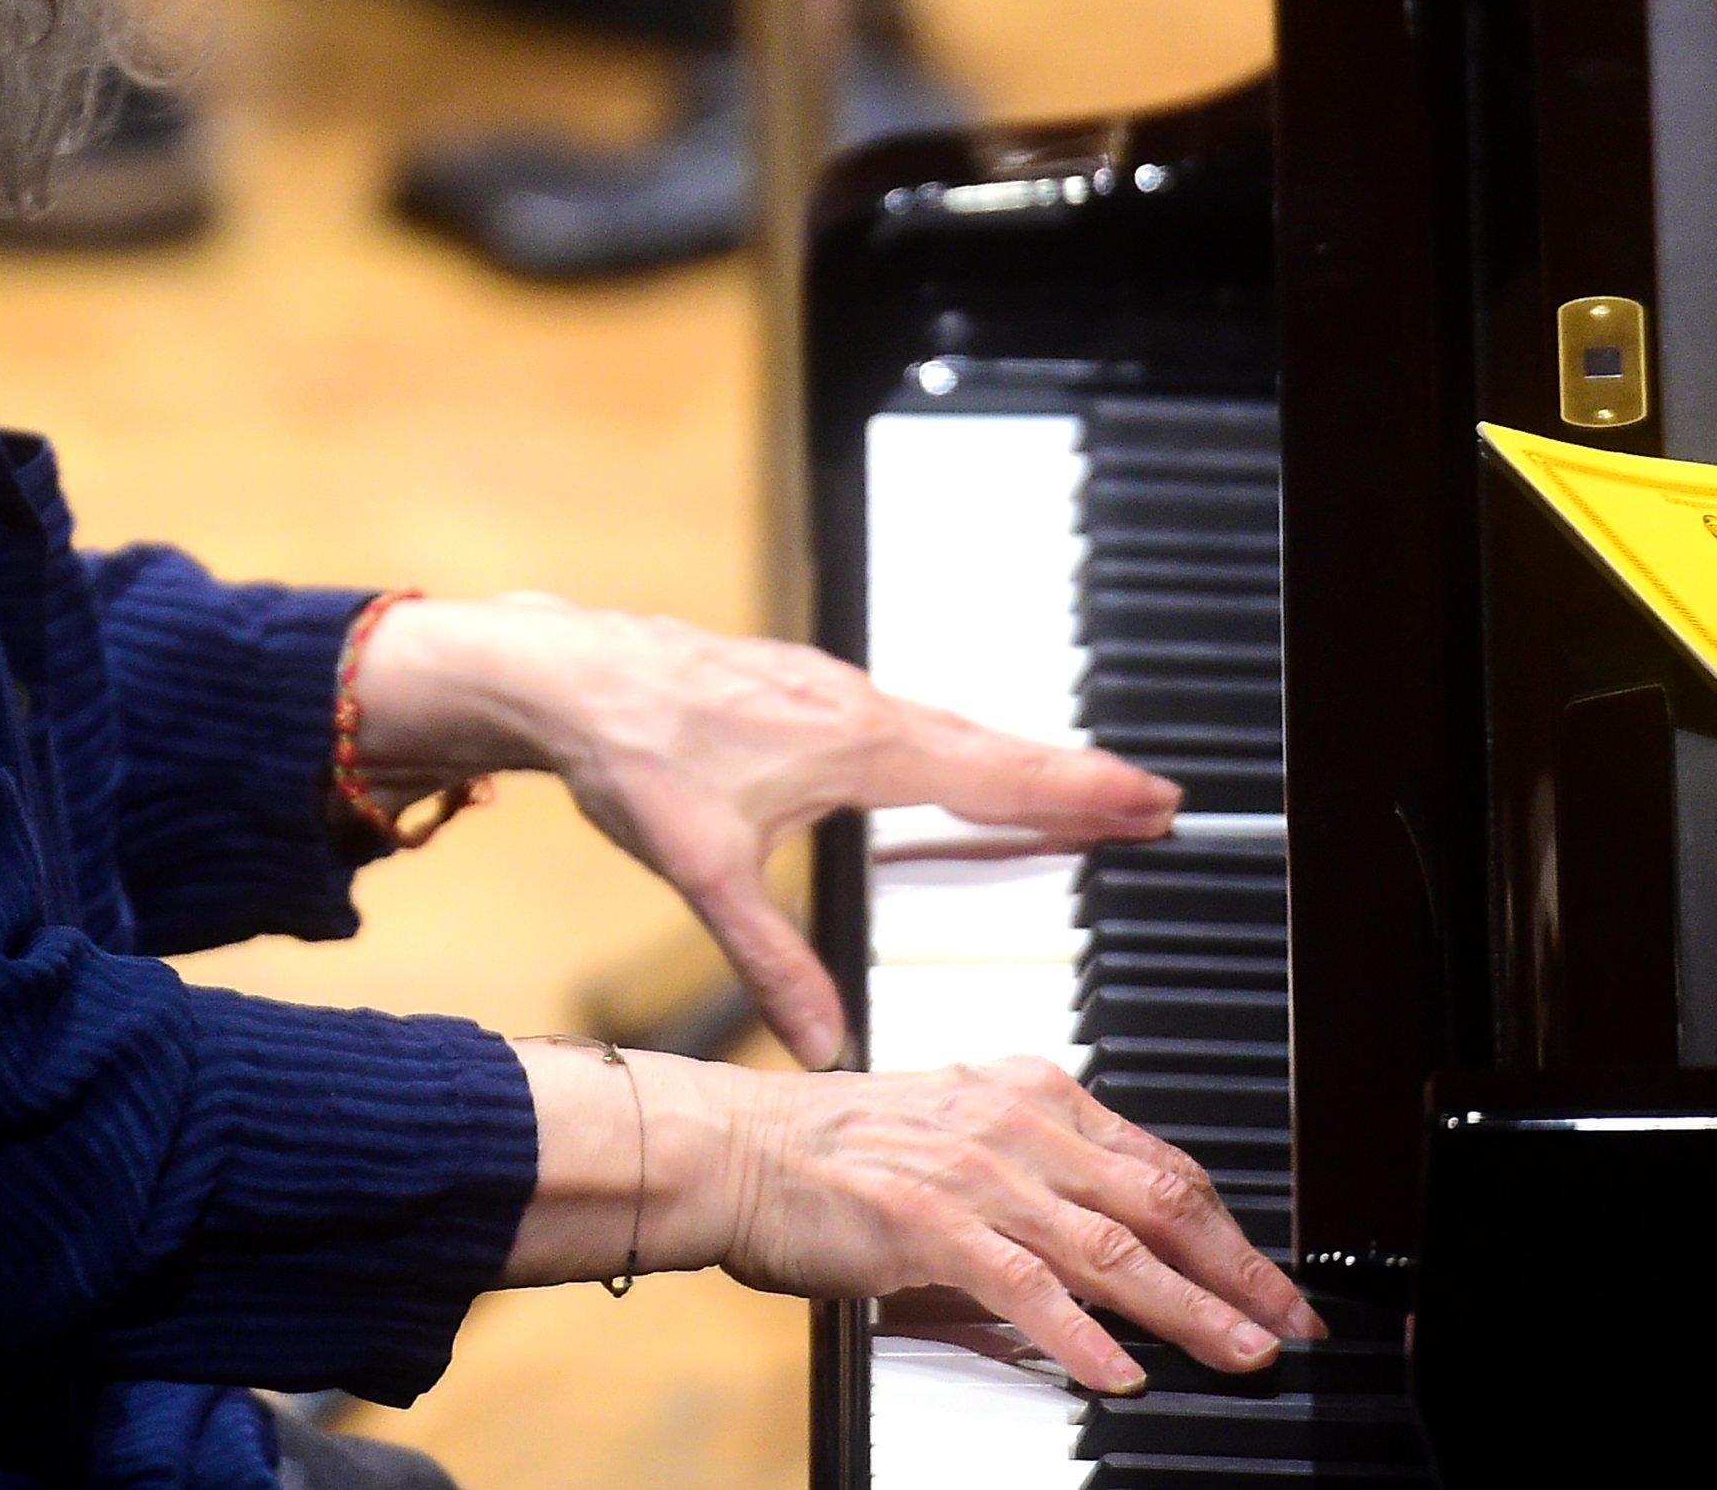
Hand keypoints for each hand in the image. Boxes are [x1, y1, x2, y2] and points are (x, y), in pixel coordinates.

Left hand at [349, 598, 1178, 1065]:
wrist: (564, 673)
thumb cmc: (633, 755)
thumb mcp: (706, 872)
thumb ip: (772, 962)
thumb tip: (822, 1044)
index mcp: (856, 746)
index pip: (993, 774)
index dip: (1074, 792)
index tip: (1149, 799)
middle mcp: (855, 707)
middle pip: (989, 744)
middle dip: (1072, 774)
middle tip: (1152, 797)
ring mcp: (828, 689)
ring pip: (945, 727)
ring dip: (1015, 755)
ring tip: (1074, 786)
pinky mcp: (797, 686)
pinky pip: (904, 715)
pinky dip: (954, 740)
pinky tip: (952, 758)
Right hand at [505, 1043, 1321, 1393]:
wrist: (734, 1146)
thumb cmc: (831, 1152)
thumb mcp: (955, 1142)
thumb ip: (1035, 1187)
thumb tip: (1111, 1261)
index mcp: (1030, 1094)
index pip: (1160, 1164)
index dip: (1229, 1227)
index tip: (1272, 1278)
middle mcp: (1017, 1123)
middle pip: (1159, 1203)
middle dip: (1238, 1271)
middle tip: (1289, 1323)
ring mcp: (976, 1171)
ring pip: (1112, 1249)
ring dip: (1189, 1308)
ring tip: (1239, 1352)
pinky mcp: (930, 1222)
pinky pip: (1026, 1285)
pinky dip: (1081, 1333)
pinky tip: (1121, 1370)